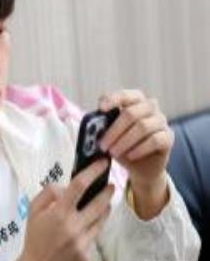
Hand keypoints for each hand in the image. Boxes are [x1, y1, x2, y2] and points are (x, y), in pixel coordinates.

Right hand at [2, 160, 113, 260]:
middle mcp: (73, 226)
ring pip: (101, 220)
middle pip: (98, 203)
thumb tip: (64, 187)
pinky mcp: (88, 256)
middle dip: (107, 192)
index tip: (102, 163)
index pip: (79, 186)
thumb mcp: (33, 212)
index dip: (92, 171)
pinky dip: (93, 227)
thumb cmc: (34, 240)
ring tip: (105, 202)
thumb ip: (47, 194)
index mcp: (59, 213)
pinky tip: (89, 225)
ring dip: (105, 208)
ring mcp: (82, 242)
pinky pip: (94, 236)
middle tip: (110, 185)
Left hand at [97, 89, 172, 217]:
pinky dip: (140, 149)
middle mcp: (150, 107)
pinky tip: (129, 156)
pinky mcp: (168, 137)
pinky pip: (155, 140)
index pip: (124, 95)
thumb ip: (103, 125)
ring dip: (124, 141)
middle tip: (102, 145)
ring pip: (143, 126)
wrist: (140, 166)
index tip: (101, 108)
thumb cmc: (121, 144)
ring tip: (113, 152)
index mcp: (134, 100)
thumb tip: (93, 124)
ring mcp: (161, 121)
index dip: (113, 99)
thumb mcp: (109, 133)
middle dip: (114, 130)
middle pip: (131, 113)